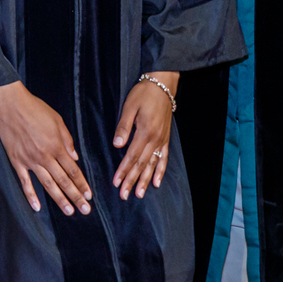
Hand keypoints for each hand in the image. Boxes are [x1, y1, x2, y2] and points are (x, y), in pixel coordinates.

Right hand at [0, 82, 91, 215]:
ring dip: (59, 199)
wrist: (11, 105)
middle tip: (85, 210)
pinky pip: (25, 182)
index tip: (89, 196)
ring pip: (48, 185)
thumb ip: (67, 139)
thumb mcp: (57, 120)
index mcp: (57, 146)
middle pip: (64, 181)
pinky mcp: (17, 161)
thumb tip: (75, 157)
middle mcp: (46, 156)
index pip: (73, 170)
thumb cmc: (35, 109)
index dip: (82, 184)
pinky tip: (37, 207)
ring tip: (69, 211)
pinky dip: (31, 195)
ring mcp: (30, 161)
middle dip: (76, 197)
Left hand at [112, 72, 176, 199]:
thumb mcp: (129, 107)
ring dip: (145, 180)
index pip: (131, 157)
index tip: (116, 183)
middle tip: (124, 195)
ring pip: (153, 165)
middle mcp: (155, 139)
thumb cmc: (144, 94)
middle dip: (132, 181)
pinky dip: (160, 171)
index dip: (124, 171)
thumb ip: (123, 126)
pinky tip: (156, 182)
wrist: (163, 85)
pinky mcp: (166, 139)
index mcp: (144, 132)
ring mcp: (162, 140)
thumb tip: (117, 145)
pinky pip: (163, 158)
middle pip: (141, 165)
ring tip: (140, 194)